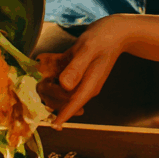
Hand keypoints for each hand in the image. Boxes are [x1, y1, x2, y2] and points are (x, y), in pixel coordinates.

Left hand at [48, 15, 130, 129]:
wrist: (116, 30)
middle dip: (49, 90)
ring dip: (48, 79)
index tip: (53, 126)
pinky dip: (51, 68)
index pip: (74, 104)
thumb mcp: (88, 50)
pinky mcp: (77, 70)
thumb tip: (64, 86)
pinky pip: (61, 73)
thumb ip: (76, 68)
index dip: (62, 115)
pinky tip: (43, 59)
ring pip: (60, 87)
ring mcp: (81, 78)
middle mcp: (85, 85)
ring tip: (42, 65)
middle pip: (63, 97)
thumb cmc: (104, 38)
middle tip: (42, 76)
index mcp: (89, 85)